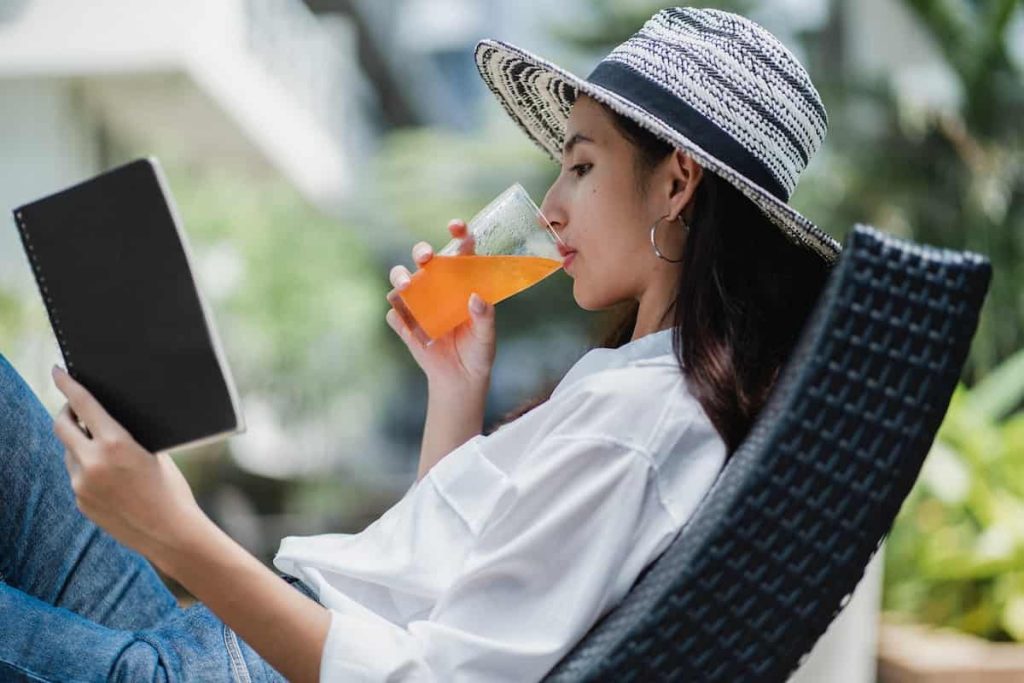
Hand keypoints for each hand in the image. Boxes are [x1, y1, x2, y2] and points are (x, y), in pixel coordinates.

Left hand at [50, 365, 204, 565]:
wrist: (170, 533)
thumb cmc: (171, 489)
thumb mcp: (154, 453)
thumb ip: (125, 437)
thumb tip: (105, 421)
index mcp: (115, 444)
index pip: (83, 405)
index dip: (68, 385)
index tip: (57, 371)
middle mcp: (92, 463)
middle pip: (61, 426)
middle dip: (66, 413)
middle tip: (73, 408)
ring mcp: (82, 485)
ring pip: (69, 452)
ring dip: (79, 444)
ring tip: (106, 451)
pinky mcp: (80, 502)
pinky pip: (77, 476)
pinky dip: (88, 469)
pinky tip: (111, 478)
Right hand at [386, 219, 495, 389]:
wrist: (461, 379)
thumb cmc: (478, 351)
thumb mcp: (487, 335)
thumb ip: (485, 317)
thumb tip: (476, 298)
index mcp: (462, 280)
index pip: (459, 249)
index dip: (459, 233)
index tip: (456, 226)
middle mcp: (438, 285)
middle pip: (424, 258)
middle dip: (422, 251)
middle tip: (426, 257)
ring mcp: (418, 302)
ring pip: (400, 278)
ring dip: (400, 276)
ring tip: (406, 285)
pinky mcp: (405, 323)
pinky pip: (395, 313)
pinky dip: (398, 313)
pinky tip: (407, 323)